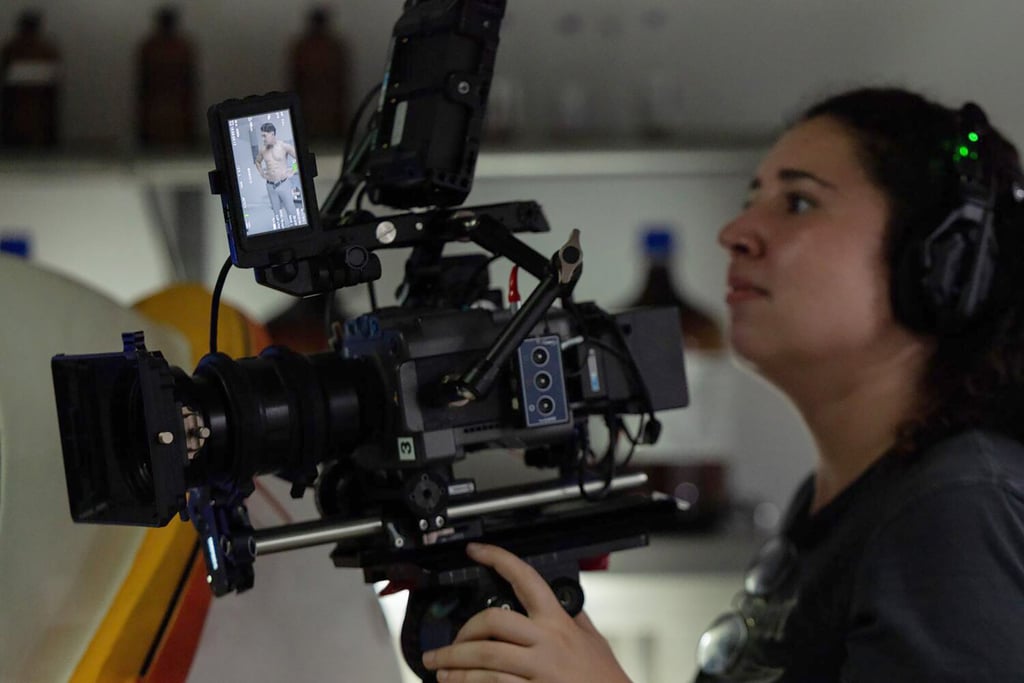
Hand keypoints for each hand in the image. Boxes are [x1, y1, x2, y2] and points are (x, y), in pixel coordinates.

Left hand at [421, 543, 631, 682]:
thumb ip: (573, 617)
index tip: (476, 550)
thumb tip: (561, 597)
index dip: (497, 558)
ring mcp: (539, 671)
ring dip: (455, 664)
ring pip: (485, 659)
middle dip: (461, 634)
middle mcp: (547, 643)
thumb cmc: (604, 679)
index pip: (525, 578)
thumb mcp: (592, 639)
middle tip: (445, 647)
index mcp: (558, 622)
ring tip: (441, 669)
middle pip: (492, 622)